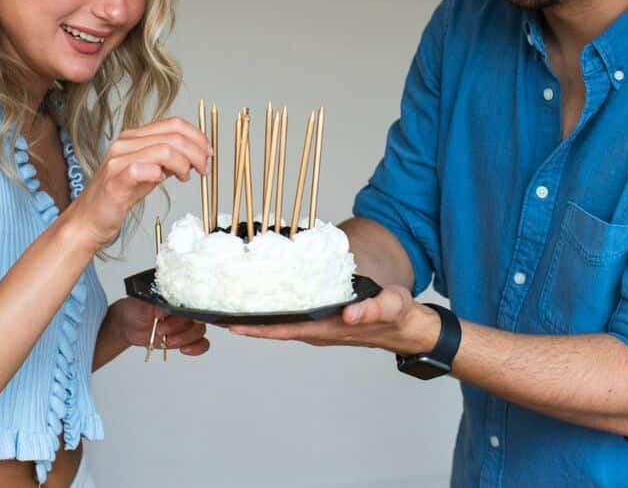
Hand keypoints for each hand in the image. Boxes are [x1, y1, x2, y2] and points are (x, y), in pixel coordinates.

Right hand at [71, 117, 211, 245]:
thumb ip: (168, 161)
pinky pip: (142, 169)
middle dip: (196, 152)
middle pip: (173, 135)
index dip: (196, 136)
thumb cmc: (118, 195)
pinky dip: (159, 173)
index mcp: (134, 137)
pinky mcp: (115, 180)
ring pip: (163, 150)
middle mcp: (125, 143)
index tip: (208, 151)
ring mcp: (118, 160)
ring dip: (184, 164)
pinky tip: (163, 180)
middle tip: (204, 168)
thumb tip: (193, 155)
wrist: (90, 219)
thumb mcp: (149, 173)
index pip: (172, 124)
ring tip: (186, 177)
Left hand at [109, 298, 209, 355]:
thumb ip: (156, 305)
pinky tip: (185, 349)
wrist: (127, 324)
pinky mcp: (184, 338)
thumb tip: (165, 309)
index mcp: (177, 297)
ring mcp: (186, 325)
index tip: (172, 317)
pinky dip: (197, 348)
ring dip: (184, 339)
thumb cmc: (135, 309)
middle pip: (197, 319)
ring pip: (199, 332)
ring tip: (167, 340)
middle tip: (161, 330)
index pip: (193, 302)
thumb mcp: (143, 304)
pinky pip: (201, 343)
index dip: (185, 312)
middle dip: (180, 328)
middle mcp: (185, 310)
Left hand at [227, 284, 439, 354]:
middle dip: (247, 321)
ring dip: (259, 316)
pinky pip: (293, 317)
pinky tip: (265, 298)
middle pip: (275, 328)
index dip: (256, 327)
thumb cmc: (399, 316)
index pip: (284, 329)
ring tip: (233, 302)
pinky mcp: (325, 320)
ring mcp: (321, 327)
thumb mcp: (390, 306)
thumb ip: (371, 308)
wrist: (409, 327)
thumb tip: (350, 312)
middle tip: (217, 309)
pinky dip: (276, 310)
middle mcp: (319, 330)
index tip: (230, 322)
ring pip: (283, 323)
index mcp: (328, 328)